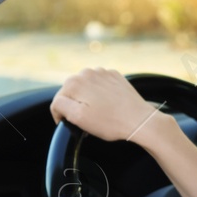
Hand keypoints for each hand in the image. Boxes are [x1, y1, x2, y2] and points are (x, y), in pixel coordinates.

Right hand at [50, 68, 175, 148]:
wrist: (140, 120)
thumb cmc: (110, 122)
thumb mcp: (78, 118)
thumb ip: (60, 105)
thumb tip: (57, 101)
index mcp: (74, 83)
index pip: (58, 101)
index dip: (62, 115)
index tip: (72, 125)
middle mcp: (86, 73)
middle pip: (71, 91)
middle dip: (75, 105)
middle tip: (87, 119)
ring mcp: (101, 72)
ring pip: (85, 87)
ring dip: (87, 98)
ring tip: (99, 112)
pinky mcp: (114, 76)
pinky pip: (100, 84)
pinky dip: (100, 93)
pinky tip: (108, 104)